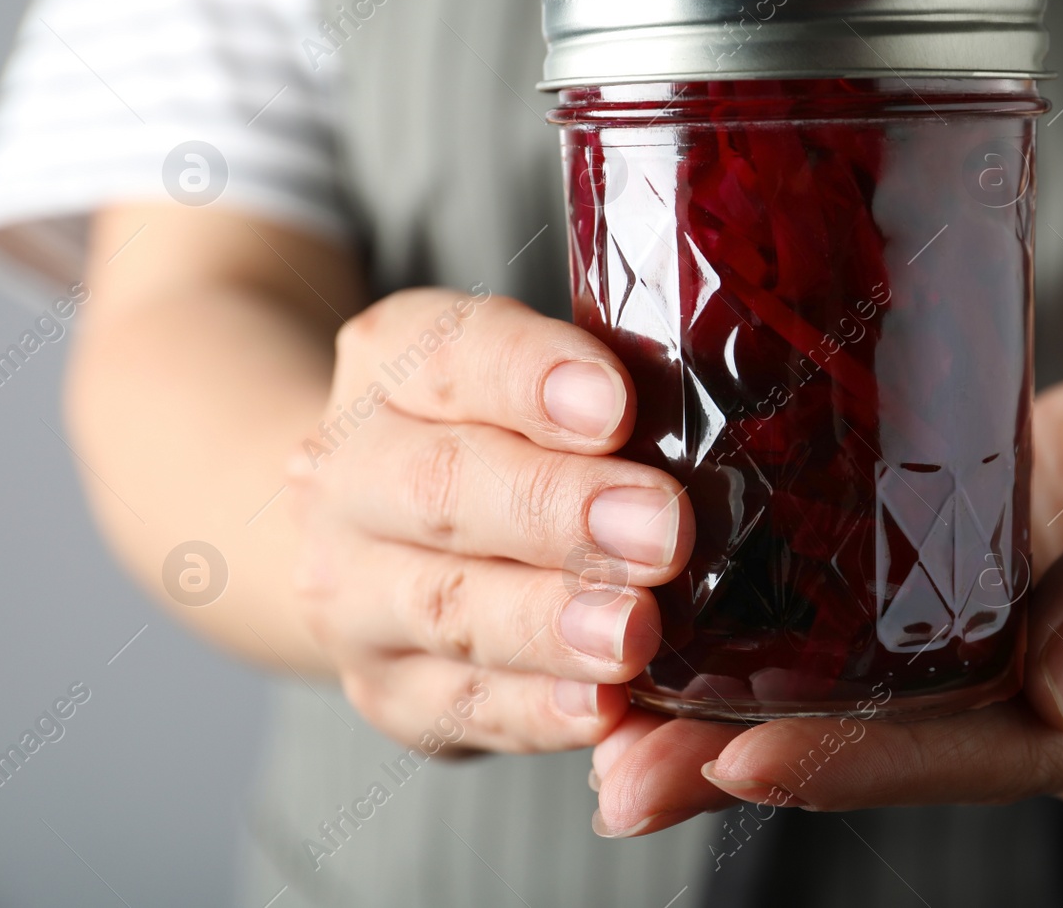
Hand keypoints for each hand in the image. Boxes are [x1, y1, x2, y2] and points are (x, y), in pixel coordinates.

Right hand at [287, 288, 692, 753]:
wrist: (383, 528)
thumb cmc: (506, 438)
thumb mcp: (538, 380)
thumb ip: (607, 392)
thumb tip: (714, 424)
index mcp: (395, 361)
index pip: (458, 352)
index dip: (535, 378)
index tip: (617, 407)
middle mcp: (349, 471)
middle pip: (444, 486)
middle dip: (559, 512)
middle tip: (662, 533)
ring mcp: (352, 587)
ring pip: (445, 606)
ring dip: (548, 623)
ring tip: (634, 631)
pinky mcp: (383, 686)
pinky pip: (458, 705)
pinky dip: (535, 710)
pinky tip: (600, 708)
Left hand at [589, 300, 1062, 833]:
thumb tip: (1062, 687)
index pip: (1008, 746)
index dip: (879, 761)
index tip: (749, 758)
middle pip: (917, 755)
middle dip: (773, 767)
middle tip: (629, 770)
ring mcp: (1020, 657)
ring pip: (879, 716)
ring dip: (747, 733)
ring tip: (615, 738)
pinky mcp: (972, 605)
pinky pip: (874, 652)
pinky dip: (780, 665)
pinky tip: (685, 665)